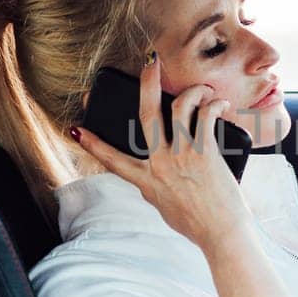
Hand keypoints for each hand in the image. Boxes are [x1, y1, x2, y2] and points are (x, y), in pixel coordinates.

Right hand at [70, 52, 248, 249]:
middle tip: (150, 62)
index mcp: (146, 180)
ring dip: (192, 91)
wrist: (221, 234)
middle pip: (146, 114)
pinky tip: (219, 105)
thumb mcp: (164, 207)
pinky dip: (213, 105)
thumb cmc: (197, 224)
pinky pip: (206, 117)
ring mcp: (182, 156)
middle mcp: (160, 164)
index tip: (76, 131)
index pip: (112, 159)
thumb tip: (154, 174)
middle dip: (147, 83)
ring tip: (202, 90)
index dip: (93, 144)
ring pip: (180, 107)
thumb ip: (155, 187)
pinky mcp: (205, 153)